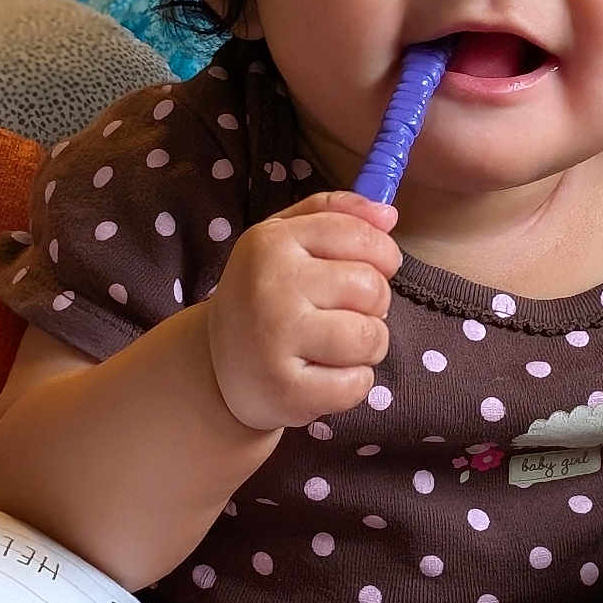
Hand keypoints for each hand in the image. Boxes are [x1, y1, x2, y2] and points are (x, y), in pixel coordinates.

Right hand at [207, 191, 401, 431]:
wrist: (214, 368)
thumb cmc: (264, 296)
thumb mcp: (285, 239)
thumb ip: (336, 213)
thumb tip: (388, 214)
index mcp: (272, 242)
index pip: (360, 236)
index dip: (383, 254)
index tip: (375, 268)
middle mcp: (271, 286)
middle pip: (372, 288)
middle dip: (374, 305)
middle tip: (343, 315)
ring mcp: (275, 339)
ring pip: (371, 337)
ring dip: (368, 347)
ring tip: (337, 347)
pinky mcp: (285, 390)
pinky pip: (357, 384)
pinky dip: (353, 383)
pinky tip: (324, 376)